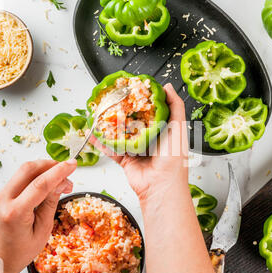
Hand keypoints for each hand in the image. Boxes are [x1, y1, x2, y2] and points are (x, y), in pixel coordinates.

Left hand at [0, 159, 76, 272]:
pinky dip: (38, 174)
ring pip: (24, 169)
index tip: (73, 164)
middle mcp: (4, 199)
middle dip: (51, 165)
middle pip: (29, 169)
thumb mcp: (43, 230)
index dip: (59, 172)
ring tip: (62, 179)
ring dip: (45, 168)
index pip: (40, 184)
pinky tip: (50, 181)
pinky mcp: (3, 193)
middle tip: (69, 171)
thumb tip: (61, 182)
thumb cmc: (20, 251)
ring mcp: (1, 194)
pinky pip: (21, 176)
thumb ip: (51, 203)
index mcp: (15, 212)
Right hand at [92, 84, 220, 272]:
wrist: (161, 186)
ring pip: (120, 134)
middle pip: (134, 121)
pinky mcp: (125, 160)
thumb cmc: (173, 159)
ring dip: (110, 125)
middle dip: (124, 111)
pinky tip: (93, 133)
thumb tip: (168, 86)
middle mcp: (150, 139)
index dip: (143, 100)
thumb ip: (175, 106)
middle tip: (113, 99)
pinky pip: (111, 149)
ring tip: (100, 112)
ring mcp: (136, 149)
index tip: (133, 88)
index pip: (152, 111)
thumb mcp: (179, 127)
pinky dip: (101, 142)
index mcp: (164, 130)